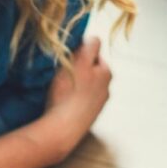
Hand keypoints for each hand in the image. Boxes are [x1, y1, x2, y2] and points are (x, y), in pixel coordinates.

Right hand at [45, 37, 111, 154]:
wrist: (62, 128)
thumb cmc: (70, 93)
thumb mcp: (80, 62)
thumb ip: (89, 47)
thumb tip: (94, 38)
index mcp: (106, 74)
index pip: (95, 54)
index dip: (81, 53)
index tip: (69, 58)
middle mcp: (106, 89)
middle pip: (89, 70)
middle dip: (77, 69)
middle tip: (62, 72)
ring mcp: (97, 105)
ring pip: (83, 86)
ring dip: (73, 84)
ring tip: (60, 89)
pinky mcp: (86, 117)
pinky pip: (77, 101)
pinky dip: (70, 99)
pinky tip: (61, 102)